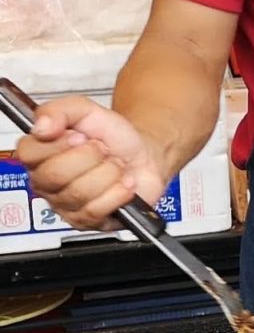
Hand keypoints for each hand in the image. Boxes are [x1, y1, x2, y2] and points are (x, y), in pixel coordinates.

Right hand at [15, 96, 165, 230]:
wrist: (145, 156)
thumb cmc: (113, 137)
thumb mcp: (86, 110)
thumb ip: (59, 110)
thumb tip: (41, 126)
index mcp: (38, 154)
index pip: (30, 154)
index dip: (60, 145)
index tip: (81, 136)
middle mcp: (46, 182)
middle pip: (56, 175)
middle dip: (90, 157)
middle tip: (103, 150)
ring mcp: (65, 205)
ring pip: (79, 193)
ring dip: (108, 174)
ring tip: (115, 167)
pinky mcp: (87, 221)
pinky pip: (96, 211)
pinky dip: (118, 192)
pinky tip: (124, 183)